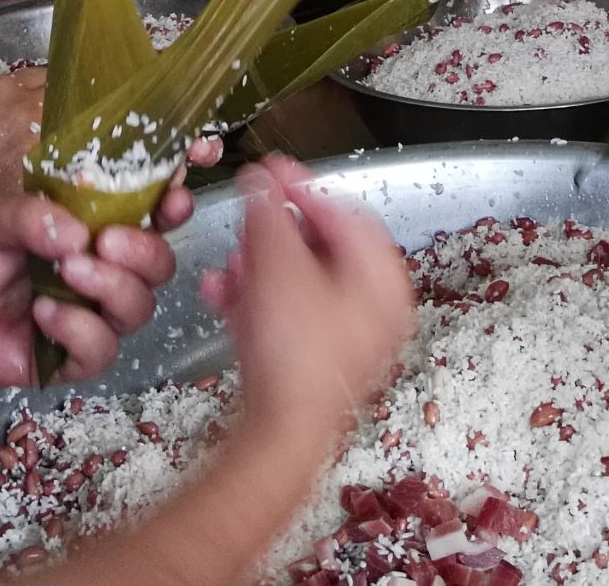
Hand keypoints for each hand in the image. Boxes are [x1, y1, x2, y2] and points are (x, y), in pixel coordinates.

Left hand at [0, 192, 178, 389]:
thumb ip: (33, 215)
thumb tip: (80, 230)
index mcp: (91, 225)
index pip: (151, 211)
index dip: (175, 200)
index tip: (175, 192)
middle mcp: (100, 269)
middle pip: (160, 263)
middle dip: (144, 250)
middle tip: (106, 239)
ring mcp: (88, 315)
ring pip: (140, 307)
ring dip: (112, 287)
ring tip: (67, 272)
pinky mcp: (68, 359)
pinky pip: (102, 350)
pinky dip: (80, 329)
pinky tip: (43, 314)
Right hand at [202, 158, 413, 454]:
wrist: (280, 437)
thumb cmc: (295, 354)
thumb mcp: (278, 268)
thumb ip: (269, 215)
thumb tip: (262, 180)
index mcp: (383, 278)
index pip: (347, 212)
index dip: (302, 188)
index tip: (269, 172)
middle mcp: (375, 307)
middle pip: (322, 247)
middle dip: (273, 233)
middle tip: (244, 220)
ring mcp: (347, 338)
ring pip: (299, 281)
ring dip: (257, 265)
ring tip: (227, 264)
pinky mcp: (317, 363)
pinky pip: (288, 315)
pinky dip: (258, 299)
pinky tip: (224, 296)